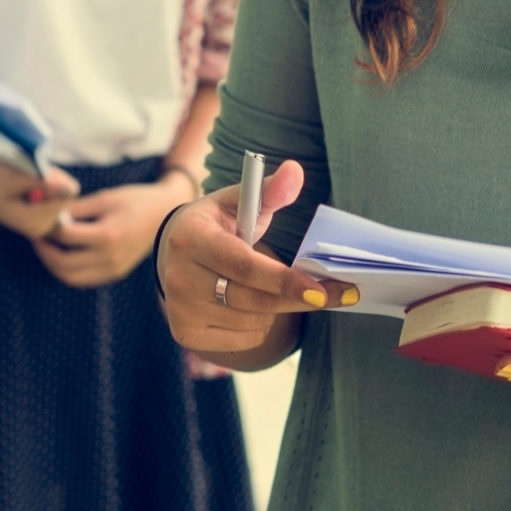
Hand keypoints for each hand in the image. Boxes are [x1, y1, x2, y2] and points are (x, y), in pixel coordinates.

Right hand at [0, 153, 78, 240]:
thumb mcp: (16, 177)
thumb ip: (46, 185)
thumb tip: (73, 190)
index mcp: (35, 224)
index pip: (68, 195)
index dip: (53, 178)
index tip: (28, 175)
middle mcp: (40, 228)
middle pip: (66, 195)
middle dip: (50, 181)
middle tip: (21, 177)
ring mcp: (39, 222)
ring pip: (60, 192)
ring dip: (45, 180)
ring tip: (19, 179)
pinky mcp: (36, 214)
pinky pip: (52, 192)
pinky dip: (41, 182)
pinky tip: (20, 182)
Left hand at [32, 179, 178, 287]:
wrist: (166, 215)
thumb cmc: (134, 201)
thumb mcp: (104, 198)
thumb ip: (75, 209)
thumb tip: (47, 214)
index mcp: (107, 235)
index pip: (65, 236)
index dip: (47, 227)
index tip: (38, 218)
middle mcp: (110, 258)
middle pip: (62, 263)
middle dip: (44, 250)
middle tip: (36, 236)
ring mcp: (113, 270)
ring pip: (70, 277)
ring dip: (53, 264)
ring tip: (47, 246)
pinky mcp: (114, 274)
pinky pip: (82, 279)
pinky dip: (67, 270)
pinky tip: (63, 253)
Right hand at [154, 159, 352, 353]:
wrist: (174, 253)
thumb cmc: (218, 225)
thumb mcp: (240, 201)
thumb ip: (270, 190)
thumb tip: (296, 171)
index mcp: (191, 236)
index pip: (244, 265)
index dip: (284, 280)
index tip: (320, 291)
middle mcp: (179, 276)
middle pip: (254, 299)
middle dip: (298, 297)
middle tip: (336, 294)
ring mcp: (180, 309)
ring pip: (253, 322)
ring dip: (274, 308)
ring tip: (265, 286)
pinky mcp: (185, 333)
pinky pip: (245, 340)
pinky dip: (259, 326)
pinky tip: (249, 304)